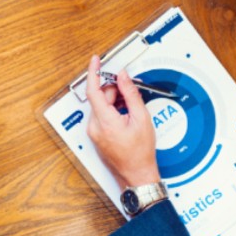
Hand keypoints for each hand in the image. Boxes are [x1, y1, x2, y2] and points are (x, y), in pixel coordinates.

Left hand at [84, 55, 159, 188]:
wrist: (136, 174)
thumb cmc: (140, 153)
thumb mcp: (141, 118)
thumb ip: (131, 94)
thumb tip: (124, 77)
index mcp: (105, 122)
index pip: (93, 90)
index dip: (94, 72)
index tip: (95, 60)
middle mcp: (94, 126)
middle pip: (100, 97)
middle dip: (115, 90)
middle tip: (131, 89)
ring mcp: (94, 132)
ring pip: (101, 106)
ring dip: (115, 101)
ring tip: (132, 107)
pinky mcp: (96, 135)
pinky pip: (102, 115)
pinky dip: (113, 110)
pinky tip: (126, 115)